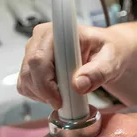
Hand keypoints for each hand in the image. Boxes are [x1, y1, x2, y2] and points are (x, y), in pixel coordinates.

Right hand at [17, 23, 135, 108]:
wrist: (105, 52)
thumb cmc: (108, 52)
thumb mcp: (111, 61)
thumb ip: (98, 72)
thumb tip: (78, 85)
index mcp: (58, 32)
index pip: (39, 59)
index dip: (46, 83)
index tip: (61, 99)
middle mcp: (40, 38)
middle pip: (29, 72)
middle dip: (45, 93)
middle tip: (65, 104)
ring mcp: (33, 51)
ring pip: (25, 80)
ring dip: (42, 95)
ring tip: (64, 96)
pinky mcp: (31, 64)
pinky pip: (26, 85)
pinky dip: (38, 95)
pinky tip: (56, 93)